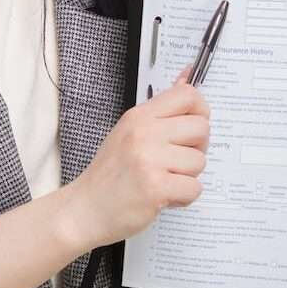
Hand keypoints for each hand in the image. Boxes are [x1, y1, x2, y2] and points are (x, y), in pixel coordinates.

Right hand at [61, 69, 209, 249]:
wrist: (85, 208)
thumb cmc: (109, 174)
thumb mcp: (129, 132)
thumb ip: (161, 111)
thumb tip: (188, 79)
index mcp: (138, 117)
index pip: (187, 96)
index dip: (200, 111)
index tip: (191, 127)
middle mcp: (144, 133)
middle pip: (201, 128)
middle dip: (196, 148)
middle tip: (174, 160)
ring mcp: (149, 160)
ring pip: (199, 161)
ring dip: (187, 176)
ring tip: (162, 180)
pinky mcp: (155, 187)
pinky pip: (194, 188)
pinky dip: (183, 197)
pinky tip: (162, 196)